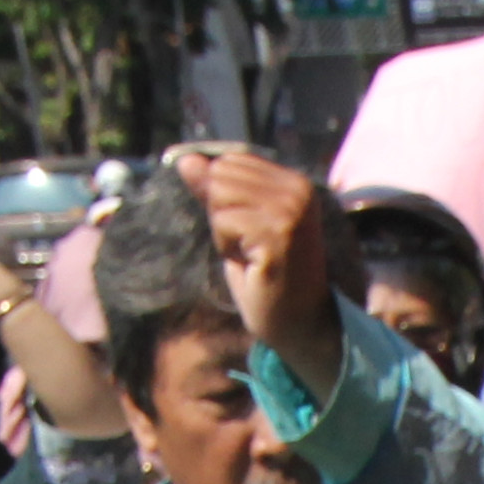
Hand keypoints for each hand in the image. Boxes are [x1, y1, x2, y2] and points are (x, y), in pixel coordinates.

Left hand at [173, 148, 353, 370]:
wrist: (299, 324)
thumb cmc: (267, 277)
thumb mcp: (238, 225)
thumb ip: (215, 190)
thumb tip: (185, 159)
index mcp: (295, 182)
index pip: (230, 162)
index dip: (226, 199)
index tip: (253, 232)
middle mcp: (298, 190)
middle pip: (221, 175)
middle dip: (223, 214)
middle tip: (252, 247)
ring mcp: (291, 211)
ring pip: (219, 195)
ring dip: (224, 231)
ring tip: (252, 255)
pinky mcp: (278, 234)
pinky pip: (223, 223)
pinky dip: (228, 248)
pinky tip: (253, 265)